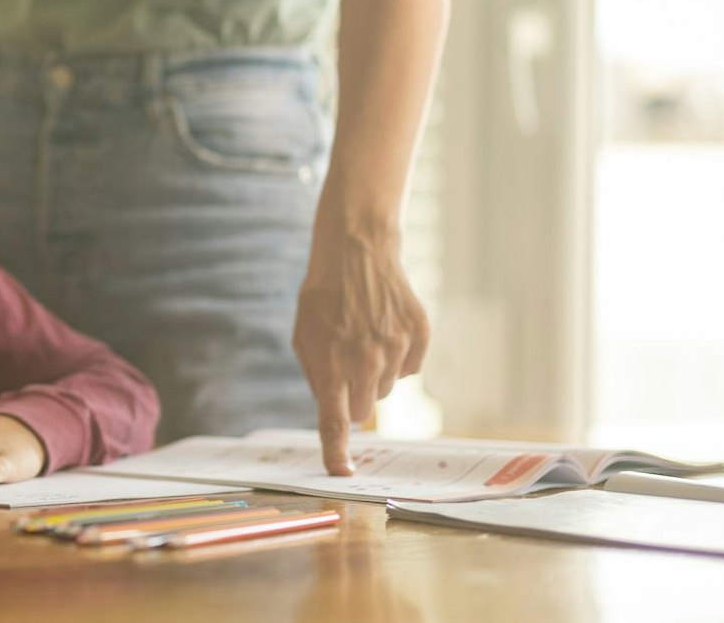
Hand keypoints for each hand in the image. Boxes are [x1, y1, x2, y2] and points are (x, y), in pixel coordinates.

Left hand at [292, 226, 430, 476]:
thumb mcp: (304, 337)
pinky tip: (386, 328)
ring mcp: (396, 347)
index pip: (334, 420)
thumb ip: (318, 377)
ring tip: (364, 337)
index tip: (341, 472)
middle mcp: (366, 360)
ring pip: (387, 388)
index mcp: (331, 363)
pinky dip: (399, 357)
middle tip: (346, 365)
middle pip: (363, 408)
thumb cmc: (323, 297)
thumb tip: (334, 410)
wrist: (357, 250)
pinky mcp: (419, 334)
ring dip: (375, 374)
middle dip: (352, 397)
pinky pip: (410, 367)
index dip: (336, 450)